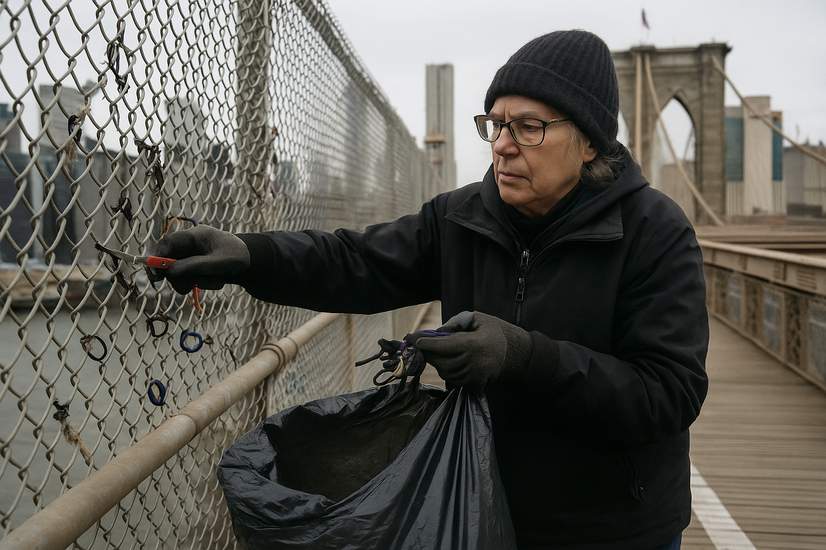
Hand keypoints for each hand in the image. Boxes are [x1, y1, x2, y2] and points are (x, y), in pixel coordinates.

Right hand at [152, 225, 250, 293]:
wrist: (251, 263)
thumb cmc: (239, 256)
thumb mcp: (220, 262)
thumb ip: (196, 266)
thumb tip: (170, 271)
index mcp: (195, 235)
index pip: (167, 242)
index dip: (156, 257)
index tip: (155, 274)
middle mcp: (189, 245)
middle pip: (166, 259)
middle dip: (175, 276)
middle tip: (185, 288)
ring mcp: (190, 257)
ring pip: (176, 273)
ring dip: (193, 282)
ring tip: (216, 281)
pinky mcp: (193, 268)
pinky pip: (187, 280)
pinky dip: (200, 284)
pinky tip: (216, 281)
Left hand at [410, 311, 531, 387]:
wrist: (515, 352)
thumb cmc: (494, 331)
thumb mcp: (477, 318)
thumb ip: (456, 322)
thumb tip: (437, 333)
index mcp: (474, 344)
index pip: (444, 345)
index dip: (426, 343)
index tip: (413, 339)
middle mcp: (474, 362)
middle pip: (442, 361)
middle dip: (428, 354)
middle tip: (420, 346)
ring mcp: (475, 375)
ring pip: (446, 373)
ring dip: (437, 363)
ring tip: (436, 353)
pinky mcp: (476, 384)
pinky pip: (454, 381)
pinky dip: (446, 371)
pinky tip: (446, 362)